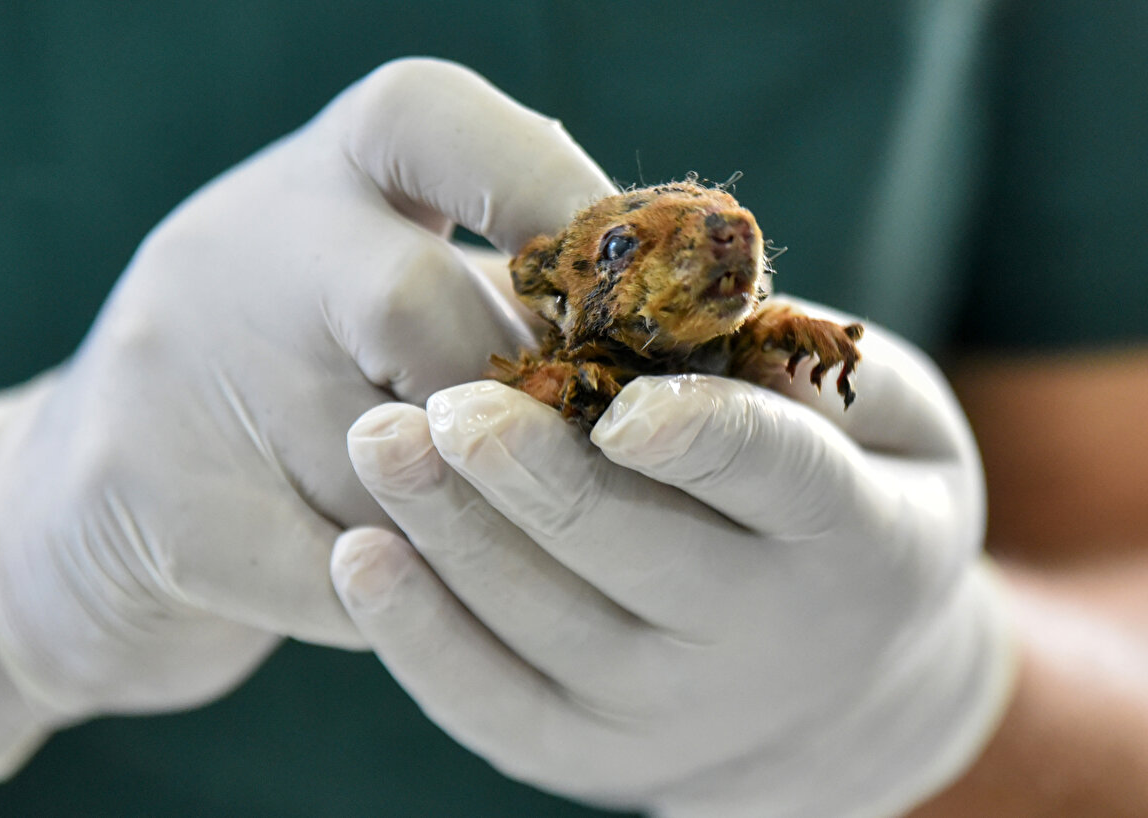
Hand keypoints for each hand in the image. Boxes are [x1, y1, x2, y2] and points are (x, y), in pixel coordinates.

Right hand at [0, 58, 612, 777]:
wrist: (99, 491)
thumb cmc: (295, 375)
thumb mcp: (372, 287)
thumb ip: (502, 297)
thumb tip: (681, 343)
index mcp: (312, 175)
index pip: (432, 121)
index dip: (552, 191)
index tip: (632, 286)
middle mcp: (236, 250)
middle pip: (408, 304)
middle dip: (511, 398)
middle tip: (576, 454)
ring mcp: (173, 376)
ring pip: (383, 466)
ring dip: (483, 521)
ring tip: (541, 545)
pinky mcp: (156, 509)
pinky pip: (342, 573)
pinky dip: (418, 602)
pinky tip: (446, 604)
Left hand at [333, 298, 1014, 815]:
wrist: (847, 693)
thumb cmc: (860, 507)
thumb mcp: (897, 428)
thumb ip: (817, 371)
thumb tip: (711, 308)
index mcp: (857, 537)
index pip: (779, 477)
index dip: (703, 436)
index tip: (617, 398)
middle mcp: (765, 640)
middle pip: (635, 555)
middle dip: (536, 478)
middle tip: (447, 404)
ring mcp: (672, 713)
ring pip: (548, 627)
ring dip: (455, 538)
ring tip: (377, 443)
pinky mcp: (592, 754)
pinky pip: (494, 706)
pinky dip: (420, 640)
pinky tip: (358, 558)